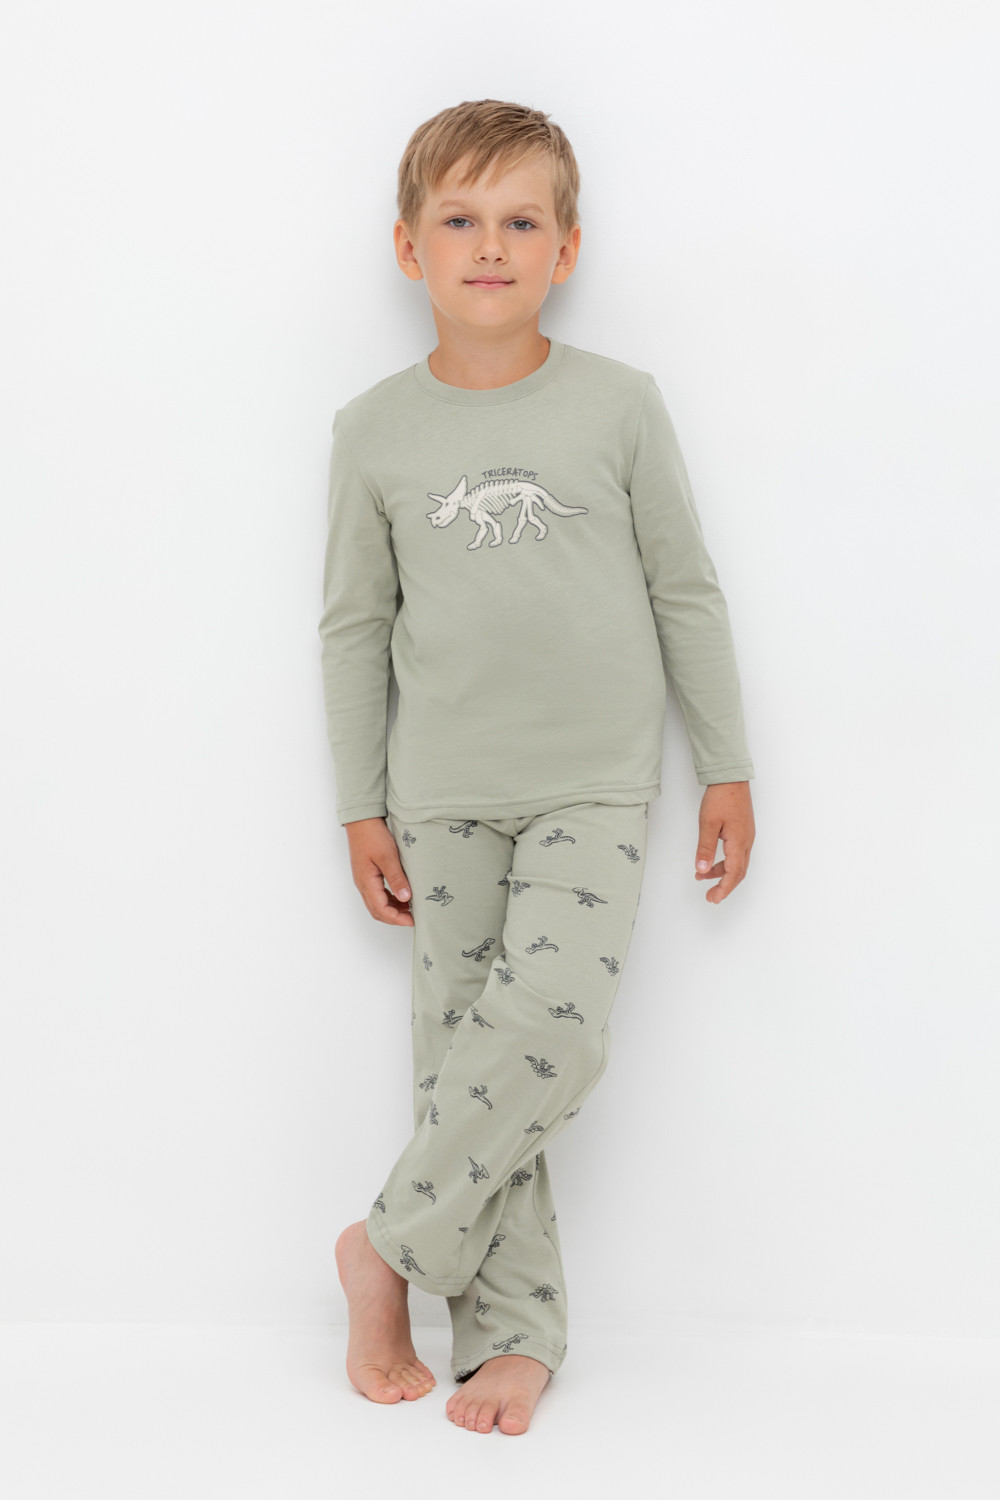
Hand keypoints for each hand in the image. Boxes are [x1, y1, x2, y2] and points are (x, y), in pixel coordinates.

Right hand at [344, 817, 414, 925]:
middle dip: (395, 917)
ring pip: (377, 903)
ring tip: (411, 907)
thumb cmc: (373, 836)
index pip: (381, 910)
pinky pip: (378, 894)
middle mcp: (363, 885)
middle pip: (377, 911)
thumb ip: (397, 879)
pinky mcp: (367, 874)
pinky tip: (402, 895)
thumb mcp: (388, 857)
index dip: (397, 919)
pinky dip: (390, 899)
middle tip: (413, 917)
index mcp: (366, 883)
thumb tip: (406, 899)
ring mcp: (364, 880)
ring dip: (393, 909)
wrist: (362, 820)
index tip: (413, 920)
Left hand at [694, 782, 754, 903]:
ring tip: (701, 875)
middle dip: (724, 886)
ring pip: (737, 863)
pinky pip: (736, 853)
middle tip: (710, 896)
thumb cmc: (721, 798)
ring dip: (721, 872)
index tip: (714, 898)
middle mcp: (746, 842)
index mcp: (739, 842)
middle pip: (738, 872)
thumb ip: (705, 848)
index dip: (724, 889)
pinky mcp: (743, 830)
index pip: (734, 874)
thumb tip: (702, 869)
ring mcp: (746, 836)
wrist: (731, 778)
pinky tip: (711, 861)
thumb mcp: (708, 824)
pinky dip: (724, 862)